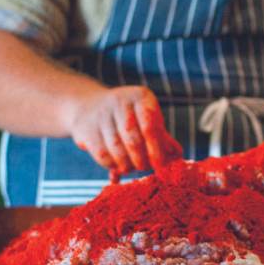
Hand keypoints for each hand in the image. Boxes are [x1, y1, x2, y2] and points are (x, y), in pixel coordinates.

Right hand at [66, 86, 182, 178]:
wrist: (89, 106)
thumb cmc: (128, 116)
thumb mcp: (147, 119)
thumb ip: (162, 137)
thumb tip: (178, 157)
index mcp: (140, 96)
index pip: (150, 127)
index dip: (157, 150)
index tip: (161, 167)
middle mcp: (119, 101)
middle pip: (133, 140)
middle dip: (142, 160)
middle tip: (145, 167)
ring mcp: (101, 114)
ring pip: (118, 151)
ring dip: (127, 165)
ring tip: (131, 167)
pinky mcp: (86, 129)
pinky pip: (103, 156)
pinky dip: (112, 166)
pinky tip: (117, 166)